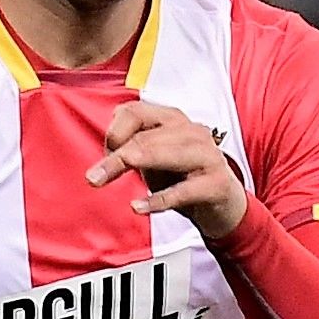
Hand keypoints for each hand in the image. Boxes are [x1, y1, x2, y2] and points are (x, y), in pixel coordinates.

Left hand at [88, 101, 250, 240]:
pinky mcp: (216, 184)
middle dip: (115, 157)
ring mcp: (207, 156)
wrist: (225, 205)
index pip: (135, 112)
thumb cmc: (186, 177)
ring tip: (103, 180)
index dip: (114, 132)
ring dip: (129, 168)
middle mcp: (192, 131)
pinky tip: (137, 206)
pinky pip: (182, 191)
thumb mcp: (156, 157)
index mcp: (174, 119)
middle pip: (144, 138)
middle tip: (92, 177)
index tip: (105, 156)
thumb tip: (104, 153)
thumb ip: (133, 148)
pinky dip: (158, 200)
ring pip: (162, 155)